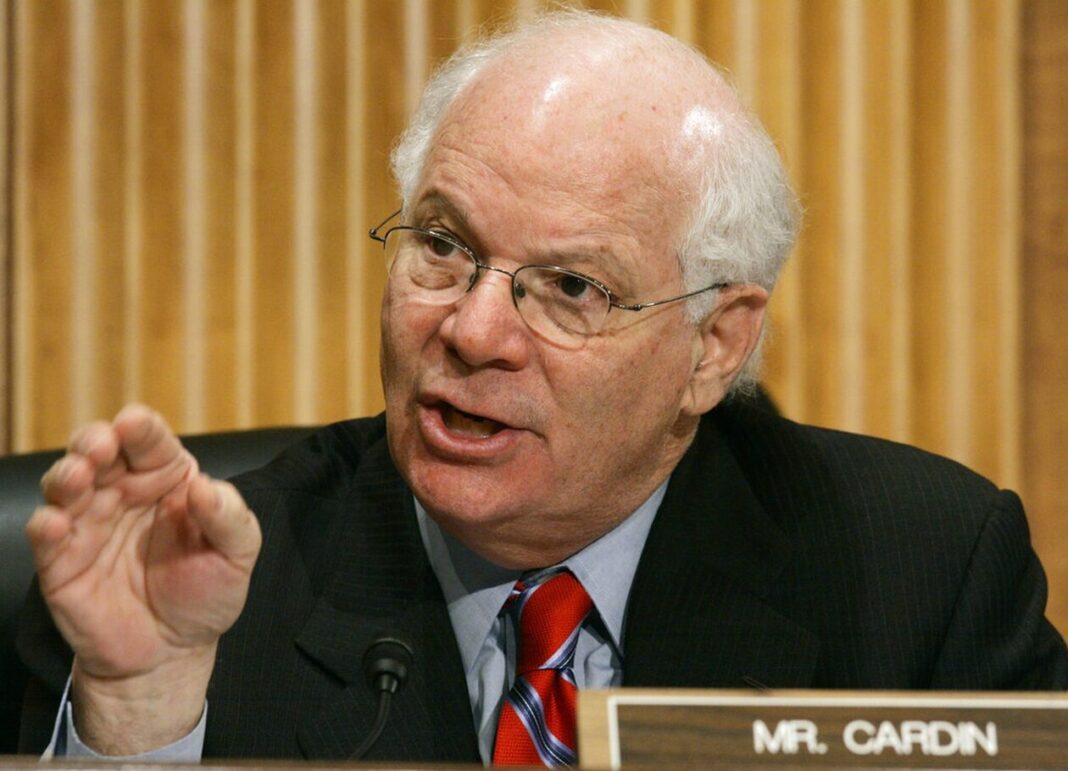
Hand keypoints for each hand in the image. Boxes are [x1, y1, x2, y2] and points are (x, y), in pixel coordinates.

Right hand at [25, 404, 261, 751]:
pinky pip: (45, 536)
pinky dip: (46, 525)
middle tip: (99, 445)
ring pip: (65, 485)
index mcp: (167, 480)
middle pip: (99, 452)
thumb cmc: (207, 594)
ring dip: (67, 474)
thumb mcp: (237, 554)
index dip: (140, 428)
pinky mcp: (61, 563)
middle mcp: (123, 493)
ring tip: (78, 475)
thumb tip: (203, 485)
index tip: (134, 423)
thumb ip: (229, 517)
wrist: (173, 654)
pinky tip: (55, 522)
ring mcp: (88, 525)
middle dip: (94, 440)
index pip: (150, 442)